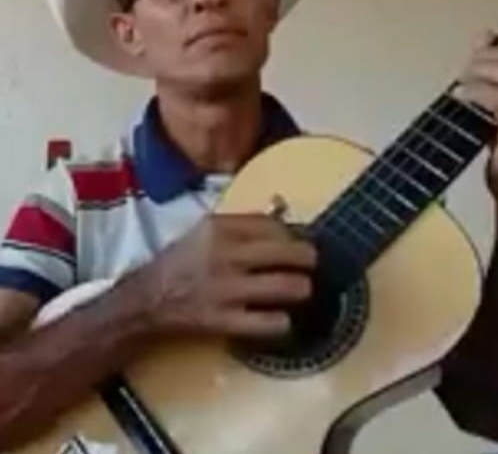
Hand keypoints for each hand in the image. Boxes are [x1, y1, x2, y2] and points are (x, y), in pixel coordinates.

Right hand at [146, 213, 316, 337]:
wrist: (146, 299)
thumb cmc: (180, 261)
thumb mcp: (205, 230)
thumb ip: (241, 223)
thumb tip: (283, 213)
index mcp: (220, 228)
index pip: (272, 225)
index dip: (293, 233)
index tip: (299, 240)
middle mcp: (227, 255)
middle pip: (287, 252)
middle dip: (308, 258)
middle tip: (313, 263)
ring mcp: (227, 289)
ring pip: (285, 287)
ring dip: (302, 288)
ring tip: (302, 289)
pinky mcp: (225, 321)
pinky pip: (269, 323)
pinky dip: (282, 321)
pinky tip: (282, 317)